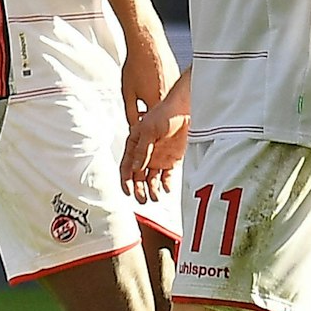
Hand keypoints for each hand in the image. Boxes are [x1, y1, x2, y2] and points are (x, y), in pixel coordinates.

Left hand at [119, 17, 175, 130]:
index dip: (147, 133)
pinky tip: (155, 89)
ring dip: (159, 109)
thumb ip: (131, 113)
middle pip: (163, 119)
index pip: (154, 128)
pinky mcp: (179, 81)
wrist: (147, 43)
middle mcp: (170, 99)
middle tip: (143, 118)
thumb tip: (134, 127)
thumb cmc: (136, 64)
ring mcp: (176, 89)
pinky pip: (173, 96)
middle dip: (153, 122)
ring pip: (169, 107)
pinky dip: (165, 97)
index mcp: (156, 104)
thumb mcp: (128, 93)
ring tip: (147, 100)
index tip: (142, 135)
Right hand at [121, 81, 188, 202]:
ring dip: (151, 189)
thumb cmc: (163, 114)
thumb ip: (142, 150)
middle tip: (142, 199)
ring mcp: (157, 158)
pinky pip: (166, 177)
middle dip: (138, 189)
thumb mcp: (149, 130)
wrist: (185, 110)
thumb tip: (135, 168)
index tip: (128, 192)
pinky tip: (166, 189)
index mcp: (134, 145)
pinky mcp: (171, 161)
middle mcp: (144, 154)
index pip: (126, 166)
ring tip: (155, 198)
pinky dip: (165, 184)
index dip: (125, 180)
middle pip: (138, 176)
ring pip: (151, 179)